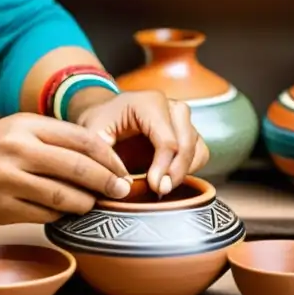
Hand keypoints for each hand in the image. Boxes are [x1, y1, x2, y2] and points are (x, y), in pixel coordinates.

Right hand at [0, 113, 130, 225]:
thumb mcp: (22, 128)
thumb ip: (57, 138)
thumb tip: (103, 159)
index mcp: (26, 125)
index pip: (81, 139)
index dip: (109, 156)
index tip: (123, 170)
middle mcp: (17, 150)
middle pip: (77, 168)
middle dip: (106, 182)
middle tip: (122, 191)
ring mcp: (8, 180)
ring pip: (63, 196)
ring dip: (86, 202)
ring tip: (93, 202)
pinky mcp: (3, 208)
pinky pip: (45, 215)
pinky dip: (61, 214)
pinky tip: (66, 210)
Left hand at [74, 91, 209, 196]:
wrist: (107, 114)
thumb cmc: (101, 122)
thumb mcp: (93, 133)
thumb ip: (103, 154)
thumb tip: (125, 182)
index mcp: (148, 102)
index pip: (167, 139)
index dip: (162, 167)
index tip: (154, 187)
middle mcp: (171, 106)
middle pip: (186, 144)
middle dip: (176, 172)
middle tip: (160, 191)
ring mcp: (182, 117)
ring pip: (197, 148)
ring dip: (184, 171)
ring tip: (162, 186)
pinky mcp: (188, 130)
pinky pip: (201, 153)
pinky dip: (190, 168)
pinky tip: (169, 178)